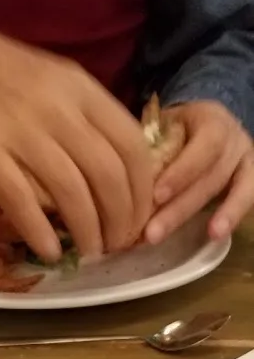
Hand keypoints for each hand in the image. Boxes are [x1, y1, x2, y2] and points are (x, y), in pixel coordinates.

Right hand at [0, 13, 153, 260]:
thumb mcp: (54, 81)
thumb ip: (85, 118)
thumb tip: (117, 171)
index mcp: (81, 89)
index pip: (132, 145)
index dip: (143, 191)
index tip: (140, 219)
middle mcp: (57, 108)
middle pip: (107, 175)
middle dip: (120, 220)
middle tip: (117, 244)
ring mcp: (20, 129)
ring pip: (71, 191)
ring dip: (88, 231)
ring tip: (90, 253)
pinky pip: (21, 199)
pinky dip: (39, 231)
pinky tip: (49, 251)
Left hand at [146, 101, 253, 244]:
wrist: (211, 124)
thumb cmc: (181, 129)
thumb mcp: (166, 126)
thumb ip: (150, 147)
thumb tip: (118, 179)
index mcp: (210, 120)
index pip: (202, 147)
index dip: (181, 173)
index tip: (156, 196)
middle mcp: (232, 138)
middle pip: (208, 176)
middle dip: (177, 208)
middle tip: (151, 233)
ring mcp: (244, 158)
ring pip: (220, 190)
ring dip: (191, 216)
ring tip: (170, 238)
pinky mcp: (251, 177)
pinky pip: (246, 197)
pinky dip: (230, 216)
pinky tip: (214, 235)